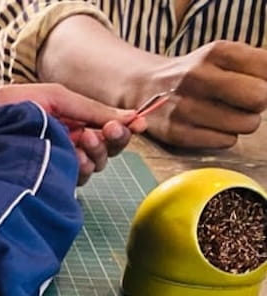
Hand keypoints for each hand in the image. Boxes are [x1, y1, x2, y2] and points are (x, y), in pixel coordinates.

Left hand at [0, 83, 145, 184]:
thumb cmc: (12, 106)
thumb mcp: (57, 98)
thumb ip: (92, 109)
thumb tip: (131, 117)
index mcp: (72, 122)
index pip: (108, 130)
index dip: (126, 128)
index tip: (138, 123)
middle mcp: (68, 144)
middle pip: (108, 150)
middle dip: (113, 140)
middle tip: (107, 131)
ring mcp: (58, 162)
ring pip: (95, 166)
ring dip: (97, 153)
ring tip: (84, 140)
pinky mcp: (48, 179)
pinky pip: (77, 179)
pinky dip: (80, 168)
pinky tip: (73, 158)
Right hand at [129, 41, 266, 149]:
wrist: (143, 87)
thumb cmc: (195, 73)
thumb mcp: (223, 56)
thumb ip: (258, 65)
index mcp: (216, 52)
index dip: (266, 80)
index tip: (253, 83)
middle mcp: (197, 76)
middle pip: (260, 97)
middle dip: (258, 103)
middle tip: (242, 102)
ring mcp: (183, 106)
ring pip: (246, 124)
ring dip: (241, 122)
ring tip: (224, 114)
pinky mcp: (175, 132)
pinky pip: (226, 141)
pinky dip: (223, 136)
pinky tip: (209, 126)